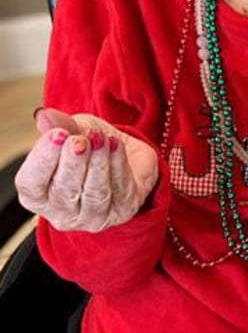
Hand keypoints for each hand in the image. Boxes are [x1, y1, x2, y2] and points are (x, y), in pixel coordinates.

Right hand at [15, 108, 157, 231]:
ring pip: (94, 193)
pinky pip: (120, 188)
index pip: (31, 184)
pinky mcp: (123, 211)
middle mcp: (62, 212)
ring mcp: (93, 216)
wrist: (131, 156)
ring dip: (97, 163)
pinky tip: (115, 144)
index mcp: (39, 195)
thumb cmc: (93, 147)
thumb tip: (43, 115)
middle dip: (72, 162)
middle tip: (79, 140)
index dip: (42, 160)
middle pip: (64, 191)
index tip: (57, 135)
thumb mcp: (74, 131)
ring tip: (100, 138)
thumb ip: (60, 125)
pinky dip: (118, 164)